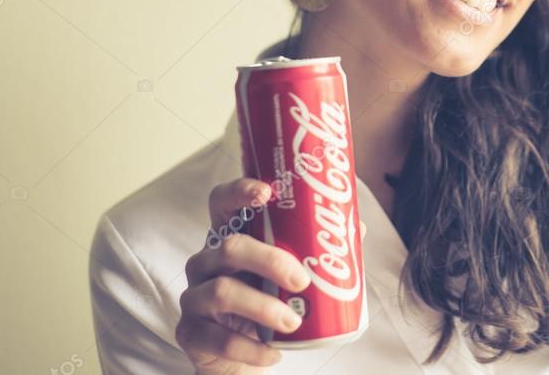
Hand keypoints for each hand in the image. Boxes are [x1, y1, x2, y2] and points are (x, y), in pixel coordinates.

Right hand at [174, 177, 366, 373]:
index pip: (222, 202)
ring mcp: (194, 297)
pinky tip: (274, 353)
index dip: (239, 192)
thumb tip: (358, 227)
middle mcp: (206, 262)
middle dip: (270, 261)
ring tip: (292, 322)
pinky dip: (251, 348)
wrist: (242, 356)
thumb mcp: (288, 274)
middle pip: (230, 247)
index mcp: (230, 238)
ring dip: (263, 307)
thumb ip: (316, 250)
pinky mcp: (191, 333)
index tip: (266, 193)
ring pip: (222, 291)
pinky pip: (218, 338)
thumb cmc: (268, 302)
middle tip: (303, 281)